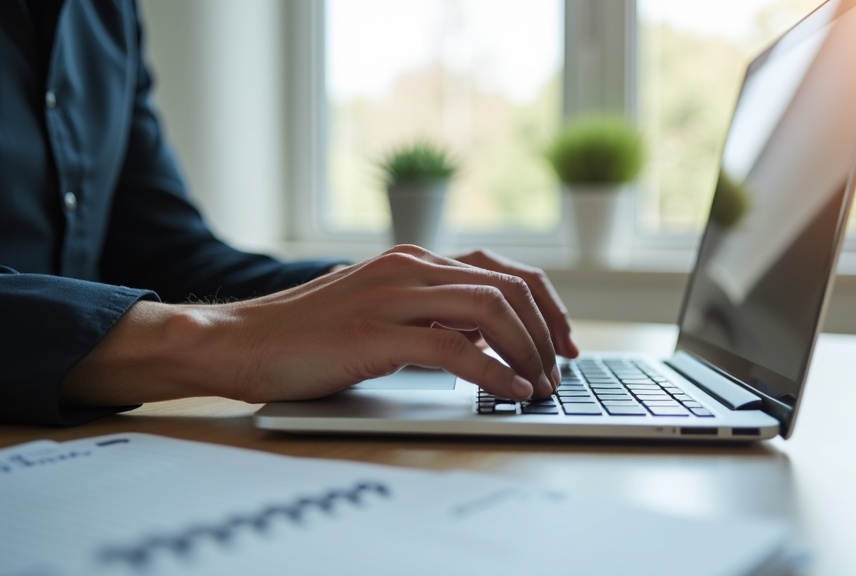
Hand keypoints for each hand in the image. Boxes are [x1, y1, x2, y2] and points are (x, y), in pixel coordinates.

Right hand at [63, 245, 576, 406]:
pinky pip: (454, 347)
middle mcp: (410, 267)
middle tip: (559, 370)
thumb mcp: (383, 314)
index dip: (546, 305)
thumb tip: (488, 337)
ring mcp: (392, 295)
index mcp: (414, 260)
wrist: (239, 341)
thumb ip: (432, 315)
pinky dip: (493, 372)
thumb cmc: (309, 336)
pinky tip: (508, 393)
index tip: (564, 341)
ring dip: (527, 350)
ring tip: (538, 385)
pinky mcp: (374, 332)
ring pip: (490, 310)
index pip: (504, 270)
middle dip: (547, 330)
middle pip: (509, 286)